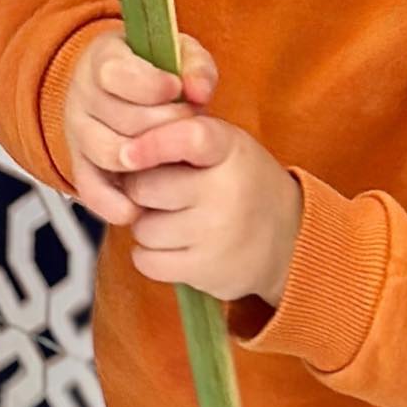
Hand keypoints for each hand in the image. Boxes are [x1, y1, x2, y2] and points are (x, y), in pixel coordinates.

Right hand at [62, 30, 218, 225]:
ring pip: (109, 154)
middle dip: (163, 123)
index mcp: (103, 57)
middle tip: (188, 120)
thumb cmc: (157, 69)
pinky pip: (91, 190)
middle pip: (120, 118)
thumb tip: (199, 90)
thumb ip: (196, 67)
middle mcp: (83, 94)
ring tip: (175, 150)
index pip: (114, 73)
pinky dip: (115, 202)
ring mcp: (78, 131)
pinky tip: (140, 204)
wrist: (129, 88)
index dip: (150, 84)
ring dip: (149, 158)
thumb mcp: (180, 54)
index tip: (176, 88)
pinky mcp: (79, 165)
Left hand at [120, 115, 305, 307]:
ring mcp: (216, 233)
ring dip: (146, 224)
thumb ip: (180, 136)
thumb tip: (118, 148)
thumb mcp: (226, 146)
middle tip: (155, 189)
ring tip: (172, 217)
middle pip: (146, 187)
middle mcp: (225, 190)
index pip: (189, 138)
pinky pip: (147, 261)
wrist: (288, 238)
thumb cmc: (241, 182)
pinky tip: (171, 243)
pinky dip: (149, 254)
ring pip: (143, 227)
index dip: (152, 143)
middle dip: (139, 188)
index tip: (127, 152)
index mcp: (230, 149)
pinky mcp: (205, 269)